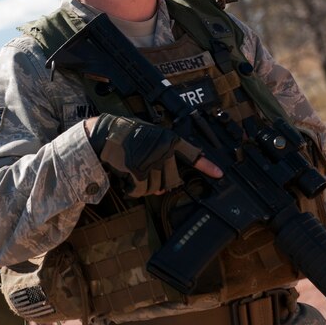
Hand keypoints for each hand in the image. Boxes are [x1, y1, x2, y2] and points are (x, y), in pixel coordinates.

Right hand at [87, 114, 220, 195]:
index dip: (206, 165)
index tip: (219, 173)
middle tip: (150, 177)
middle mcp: (163, 152)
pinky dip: (132, 190)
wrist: (106, 133)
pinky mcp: (137, 172)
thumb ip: (163, 150)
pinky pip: (140, 191)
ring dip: (146, 187)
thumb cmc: (128, 132)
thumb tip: (167, 181)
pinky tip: (127, 182)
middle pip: (172, 180)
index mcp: (169, 140)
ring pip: (155, 187)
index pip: (192, 154)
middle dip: (162, 182)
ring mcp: (150, 163)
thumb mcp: (152, 134)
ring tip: (135, 175)